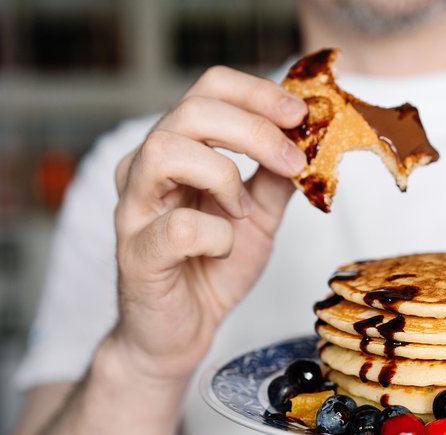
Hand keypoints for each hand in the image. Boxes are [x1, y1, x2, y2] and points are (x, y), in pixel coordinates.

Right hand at [109, 66, 307, 381]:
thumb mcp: (259, 216)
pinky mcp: (137, 253)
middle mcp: (146, 169)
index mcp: (176, 150)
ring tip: (242, 210)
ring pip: (166, 151)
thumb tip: (310, 141)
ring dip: (224, 176)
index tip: (300, 113)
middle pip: (190, 111)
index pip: (208, 90)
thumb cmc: (210, 269)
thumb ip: (277, 178)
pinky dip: (216, 235)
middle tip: (293, 160)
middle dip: (254, 129)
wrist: (180, 332)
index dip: (257, 93)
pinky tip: (222, 249)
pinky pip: (178, 226)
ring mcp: (135, 209)